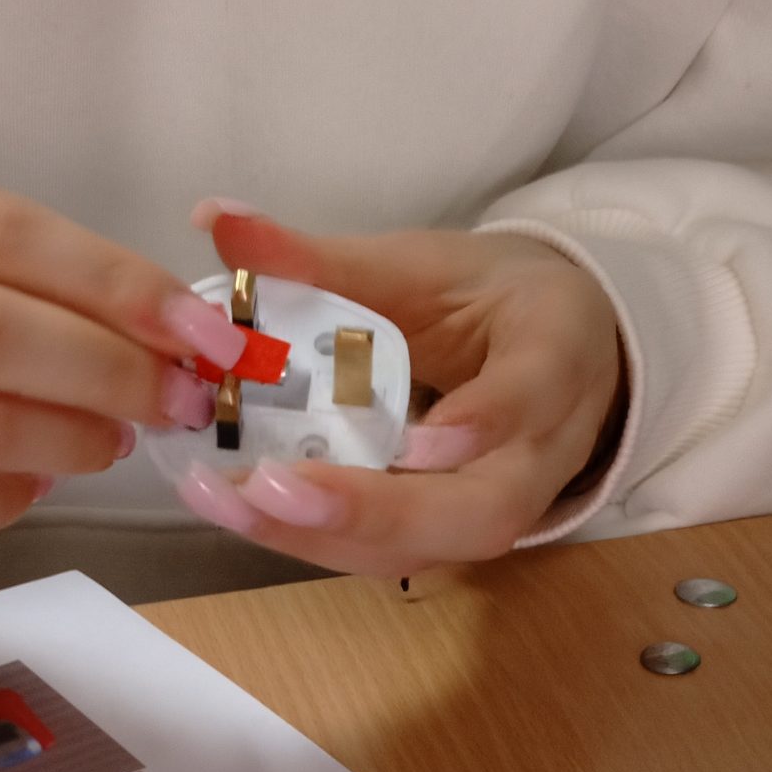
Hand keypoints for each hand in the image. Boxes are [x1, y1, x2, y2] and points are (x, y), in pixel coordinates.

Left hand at [174, 204, 623, 575]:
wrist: (549, 352)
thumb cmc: (486, 302)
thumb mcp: (418, 264)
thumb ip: (322, 260)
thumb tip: (216, 218)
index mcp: (556, 352)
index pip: (534, 392)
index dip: (485, 420)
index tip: (418, 436)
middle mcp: (542, 450)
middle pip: (482, 509)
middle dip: (376, 512)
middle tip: (273, 490)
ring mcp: (504, 504)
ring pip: (433, 545)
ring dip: (328, 536)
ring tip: (232, 503)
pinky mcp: (454, 533)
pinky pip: (394, 553)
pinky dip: (315, 539)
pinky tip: (243, 511)